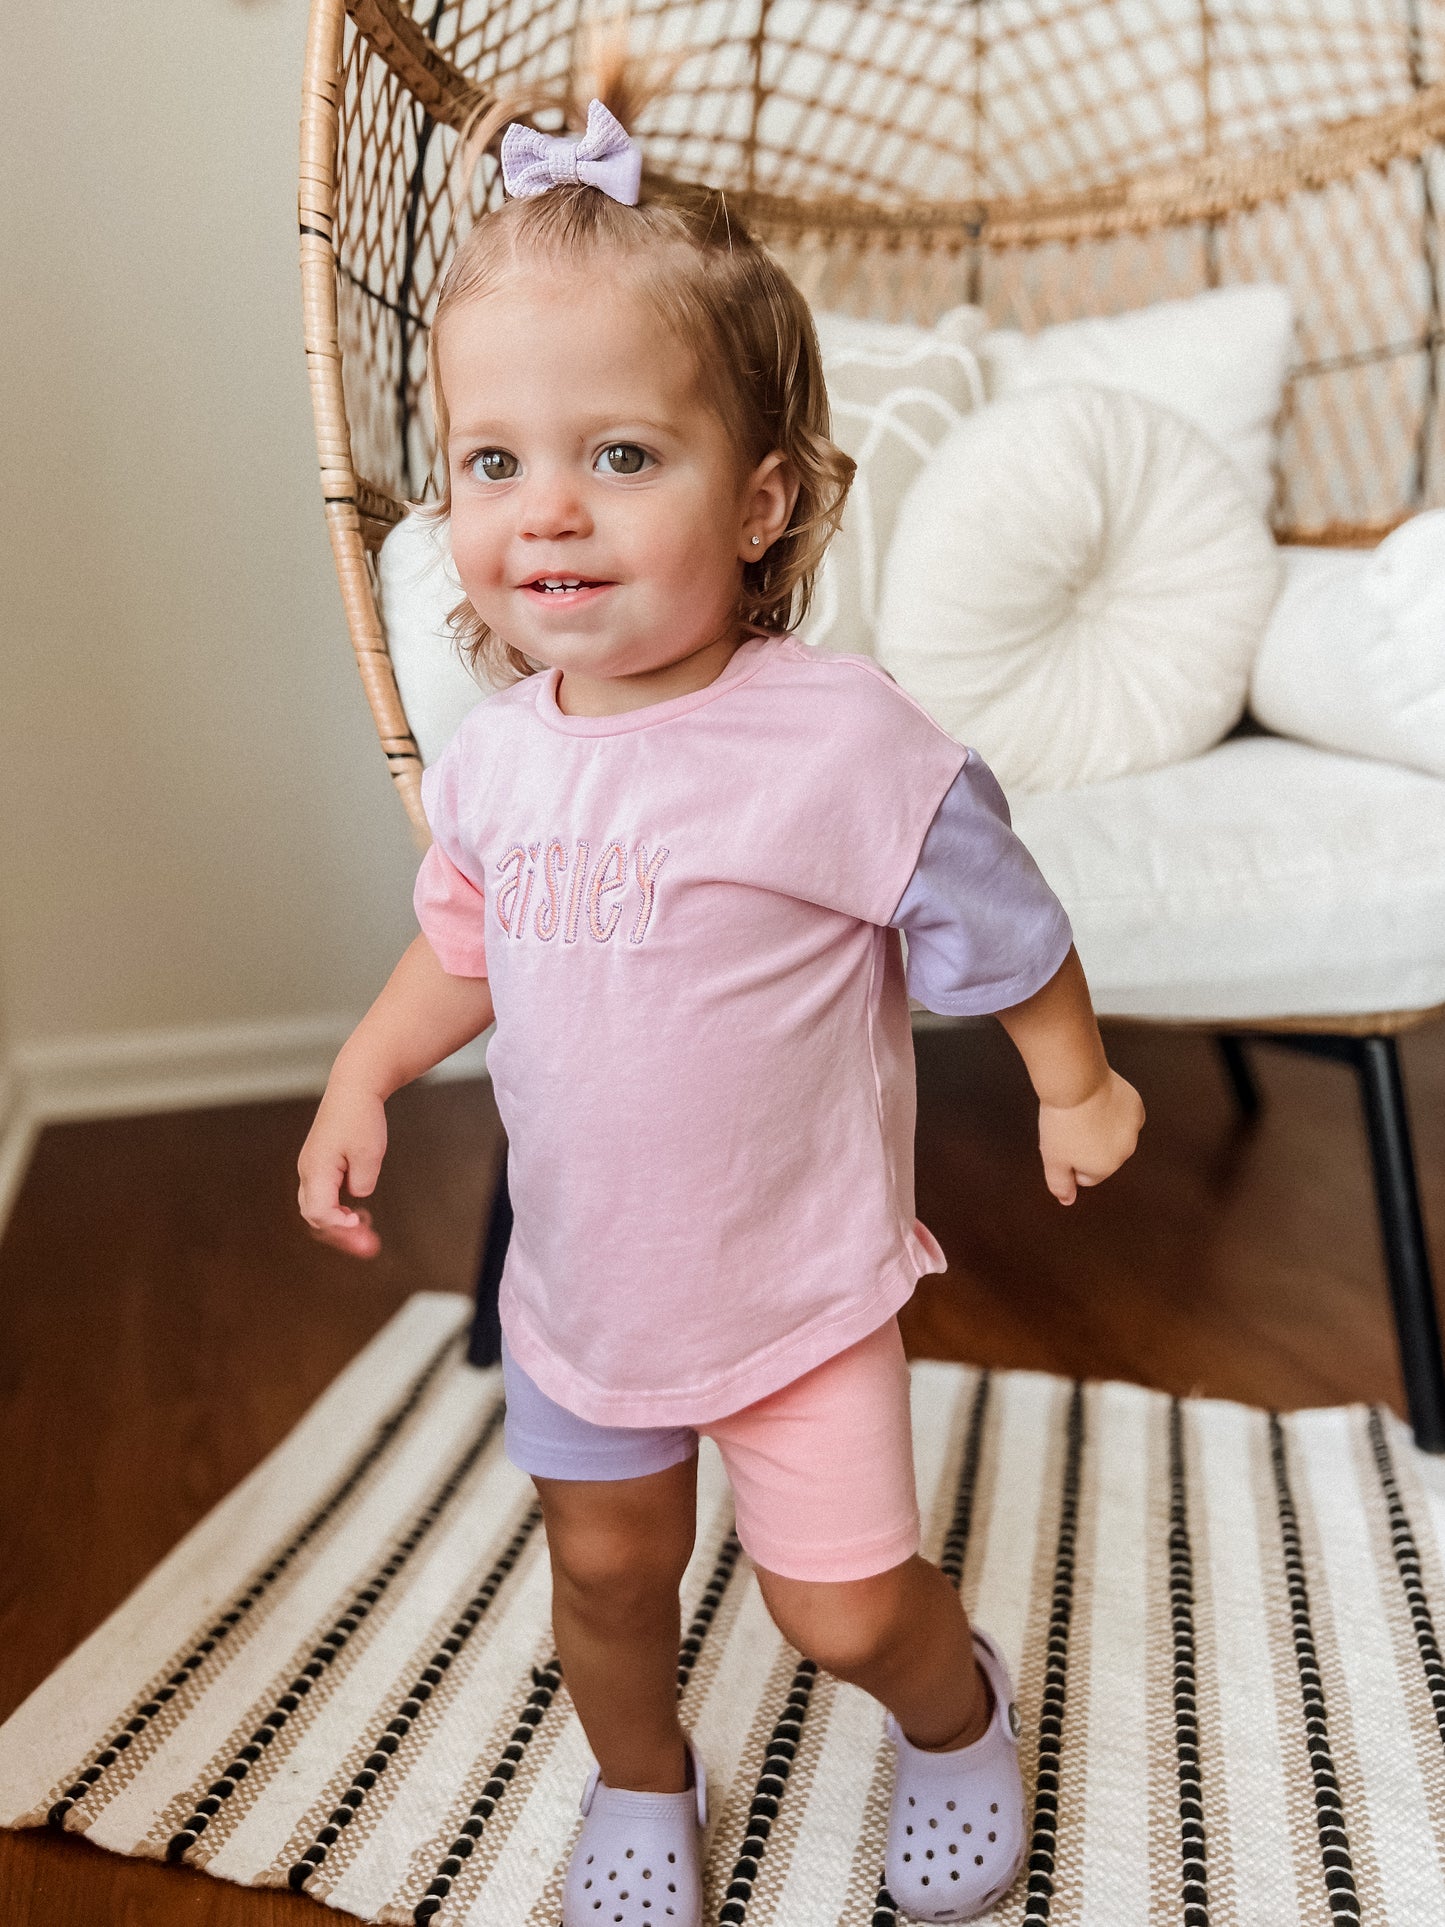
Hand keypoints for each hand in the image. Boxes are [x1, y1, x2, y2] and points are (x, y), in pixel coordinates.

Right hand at [297, 1078, 387, 1256]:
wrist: (354, 1087)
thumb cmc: (361, 1117)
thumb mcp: (369, 1153)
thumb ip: (361, 1182)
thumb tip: (356, 1197)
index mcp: (316, 1169)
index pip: (318, 1212)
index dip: (338, 1225)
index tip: (360, 1221)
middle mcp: (308, 1170)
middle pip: (314, 1215)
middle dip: (339, 1234)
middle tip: (368, 1246)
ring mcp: (312, 1167)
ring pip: (317, 1207)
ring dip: (339, 1224)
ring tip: (366, 1233)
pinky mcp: (320, 1164)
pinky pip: (323, 1195)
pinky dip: (338, 1209)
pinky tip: (359, 1214)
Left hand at [1038, 1068, 1143, 1205]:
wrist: (1077, 1082)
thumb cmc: (1062, 1120)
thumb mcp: (1053, 1158)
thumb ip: (1061, 1184)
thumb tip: (1067, 1201)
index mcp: (1104, 1168)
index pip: (1086, 1176)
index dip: (1069, 1159)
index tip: (1061, 1141)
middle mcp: (1125, 1153)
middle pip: (1102, 1155)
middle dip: (1087, 1145)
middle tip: (1070, 1126)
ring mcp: (1134, 1129)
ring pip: (1114, 1135)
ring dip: (1101, 1127)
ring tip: (1083, 1112)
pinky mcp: (1137, 1107)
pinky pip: (1124, 1116)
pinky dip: (1113, 1110)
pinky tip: (1099, 1101)